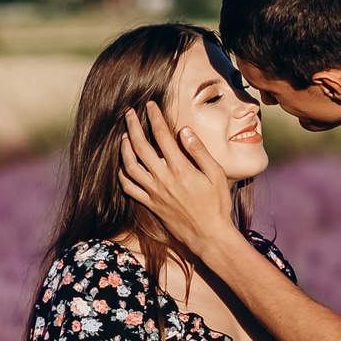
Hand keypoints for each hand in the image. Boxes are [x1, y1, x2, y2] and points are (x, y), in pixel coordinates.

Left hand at [116, 101, 236, 254]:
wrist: (209, 235)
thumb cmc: (216, 204)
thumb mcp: (215, 174)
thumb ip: (198, 151)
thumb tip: (183, 130)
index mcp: (180, 168)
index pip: (162, 135)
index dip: (155, 117)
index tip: (150, 105)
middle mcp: (163, 178)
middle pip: (141, 146)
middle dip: (133, 126)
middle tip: (129, 113)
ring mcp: (154, 192)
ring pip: (130, 166)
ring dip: (125, 148)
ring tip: (125, 135)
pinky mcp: (150, 204)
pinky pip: (129, 188)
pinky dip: (123, 175)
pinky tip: (123, 166)